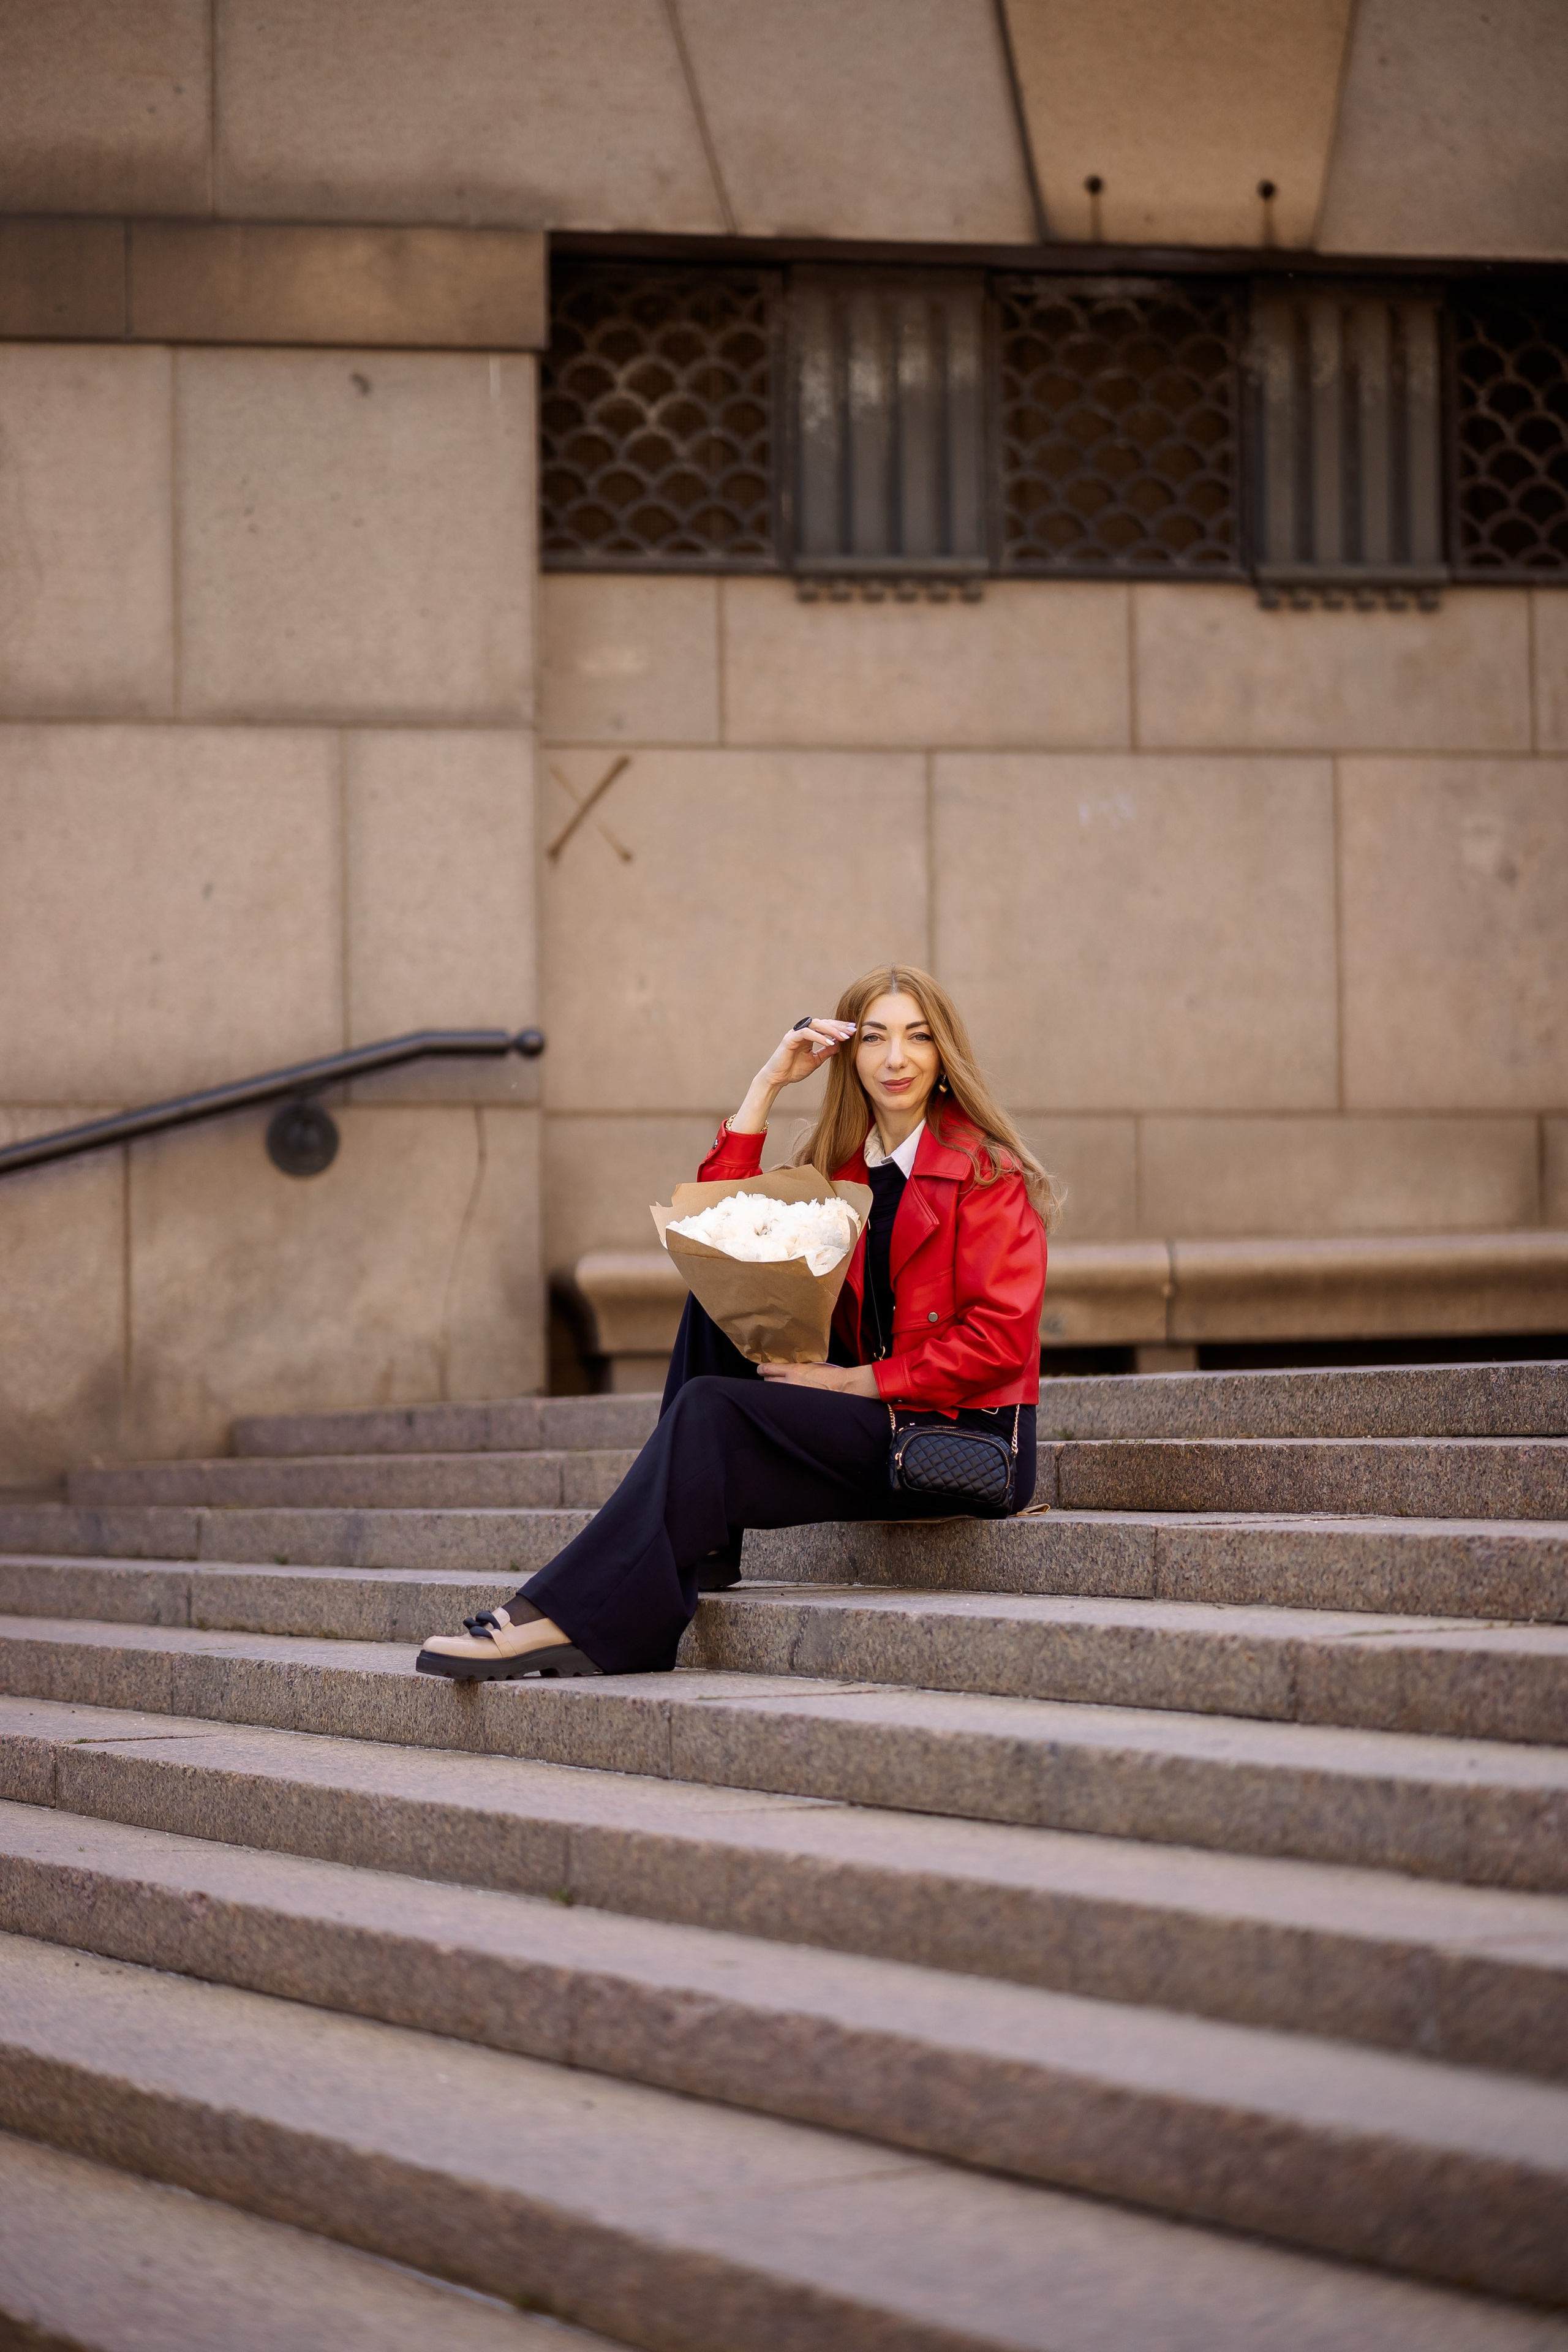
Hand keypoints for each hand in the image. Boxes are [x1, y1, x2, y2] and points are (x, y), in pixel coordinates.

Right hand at [731, 1017, 856, 1133]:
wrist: (778, 1079)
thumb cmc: (794, 1070)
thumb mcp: (816, 1061)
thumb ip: (826, 1052)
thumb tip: (840, 1045)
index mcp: (809, 1035)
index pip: (827, 1027)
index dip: (840, 1028)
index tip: (854, 1030)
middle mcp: (802, 1031)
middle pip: (824, 1022)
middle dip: (839, 1026)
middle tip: (852, 1030)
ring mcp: (796, 1033)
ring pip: (816, 1024)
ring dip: (831, 1030)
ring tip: (844, 1038)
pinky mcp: (790, 1039)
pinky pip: (806, 1033)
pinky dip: (818, 1037)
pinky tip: (830, 1043)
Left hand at [758, 1362, 880, 1396]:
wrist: (843, 1387)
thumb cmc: (831, 1375)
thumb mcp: (811, 1366)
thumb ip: (796, 1370)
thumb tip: (786, 1373)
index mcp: (793, 1370)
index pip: (768, 1369)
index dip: (763, 1370)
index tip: (762, 1370)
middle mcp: (790, 1383)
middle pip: (768, 1382)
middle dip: (769, 1381)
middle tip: (773, 1381)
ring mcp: (792, 1395)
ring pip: (774, 1394)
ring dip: (775, 1393)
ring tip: (781, 1393)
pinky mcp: (797, 1406)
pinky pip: (783, 1406)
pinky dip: (783, 1405)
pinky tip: (786, 1404)